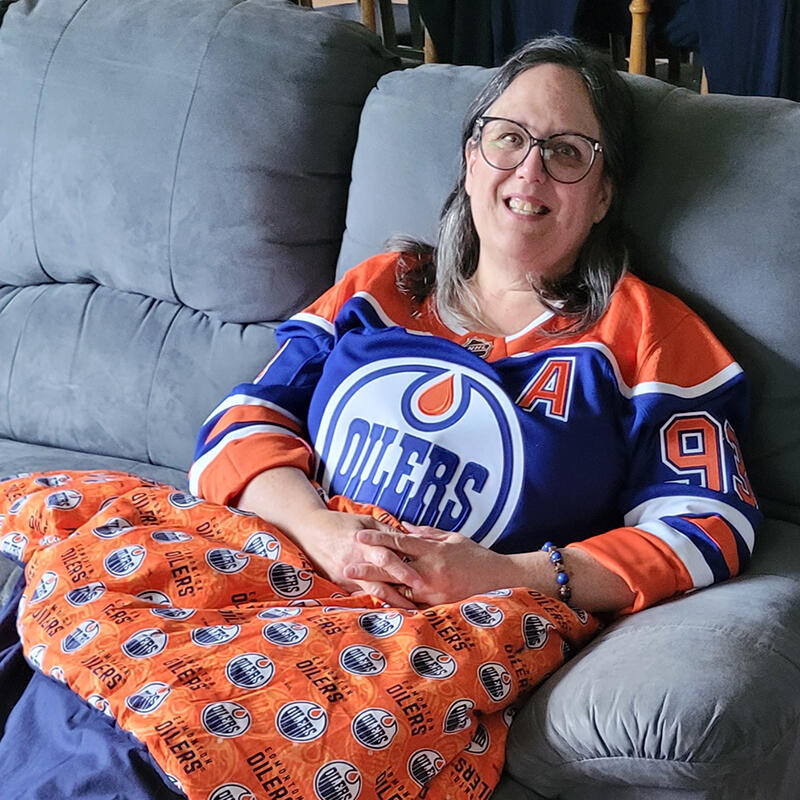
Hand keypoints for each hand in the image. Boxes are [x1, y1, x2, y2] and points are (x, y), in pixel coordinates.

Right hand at [294, 508, 422, 608]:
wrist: (309, 531)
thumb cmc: (340, 523)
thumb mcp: (365, 520)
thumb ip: (386, 531)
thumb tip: (408, 539)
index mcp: (364, 544)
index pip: (387, 559)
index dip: (403, 571)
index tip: (420, 581)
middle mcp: (356, 562)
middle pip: (382, 581)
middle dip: (401, 594)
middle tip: (420, 604)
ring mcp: (346, 576)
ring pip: (372, 592)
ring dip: (391, 602)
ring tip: (408, 611)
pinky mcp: (340, 584)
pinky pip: (361, 595)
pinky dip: (375, 602)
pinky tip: (389, 609)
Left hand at [345, 523, 521, 605]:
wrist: (502, 580)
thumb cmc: (478, 557)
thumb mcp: (454, 538)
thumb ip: (428, 533)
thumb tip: (404, 526)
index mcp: (433, 551)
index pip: (399, 543)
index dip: (378, 539)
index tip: (359, 536)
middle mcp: (430, 572)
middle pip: (393, 569)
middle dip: (368, 568)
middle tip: (346, 567)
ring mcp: (433, 593)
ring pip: (398, 590)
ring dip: (376, 588)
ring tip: (356, 588)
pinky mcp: (438, 607)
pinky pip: (411, 607)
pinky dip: (394, 604)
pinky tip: (378, 605)